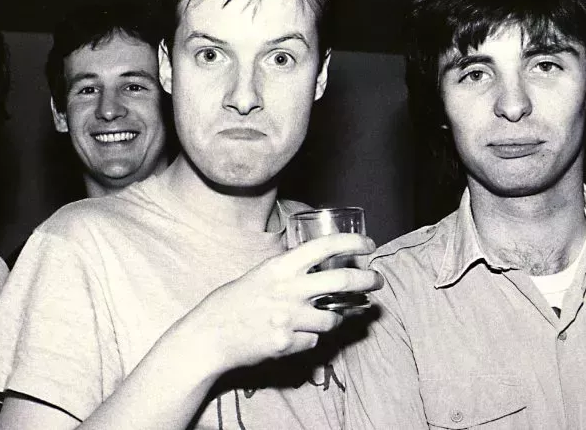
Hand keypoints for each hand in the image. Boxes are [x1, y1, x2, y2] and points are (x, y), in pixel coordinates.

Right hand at [169, 233, 380, 376]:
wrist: (208, 337)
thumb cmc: (230, 304)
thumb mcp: (257, 277)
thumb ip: (286, 273)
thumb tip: (315, 271)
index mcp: (278, 267)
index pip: (323, 247)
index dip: (351, 242)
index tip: (368, 244)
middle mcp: (287, 290)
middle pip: (342, 281)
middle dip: (367, 280)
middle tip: (377, 280)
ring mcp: (289, 319)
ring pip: (333, 318)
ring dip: (333, 318)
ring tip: (324, 317)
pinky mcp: (288, 344)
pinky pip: (313, 341)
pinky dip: (308, 339)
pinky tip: (290, 336)